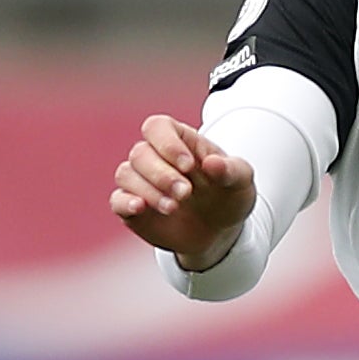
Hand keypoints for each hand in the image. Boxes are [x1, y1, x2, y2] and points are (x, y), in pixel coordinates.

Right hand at [108, 115, 256, 269]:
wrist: (220, 231)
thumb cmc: (228, 196)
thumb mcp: (241, 182)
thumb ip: (231, 170)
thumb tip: (212, 163)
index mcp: (179, 140)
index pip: (157, 127)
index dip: (168, 143)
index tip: (189, 166)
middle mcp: (155, 157)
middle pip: (140, 153)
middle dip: (162, 174)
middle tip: (186, 194)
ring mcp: (141, 182)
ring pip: (126, 174)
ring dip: (149, 191)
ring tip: (173, 207)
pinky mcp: (132, 208)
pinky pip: (117, 200)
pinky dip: (125, 203)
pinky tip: (141, 208)